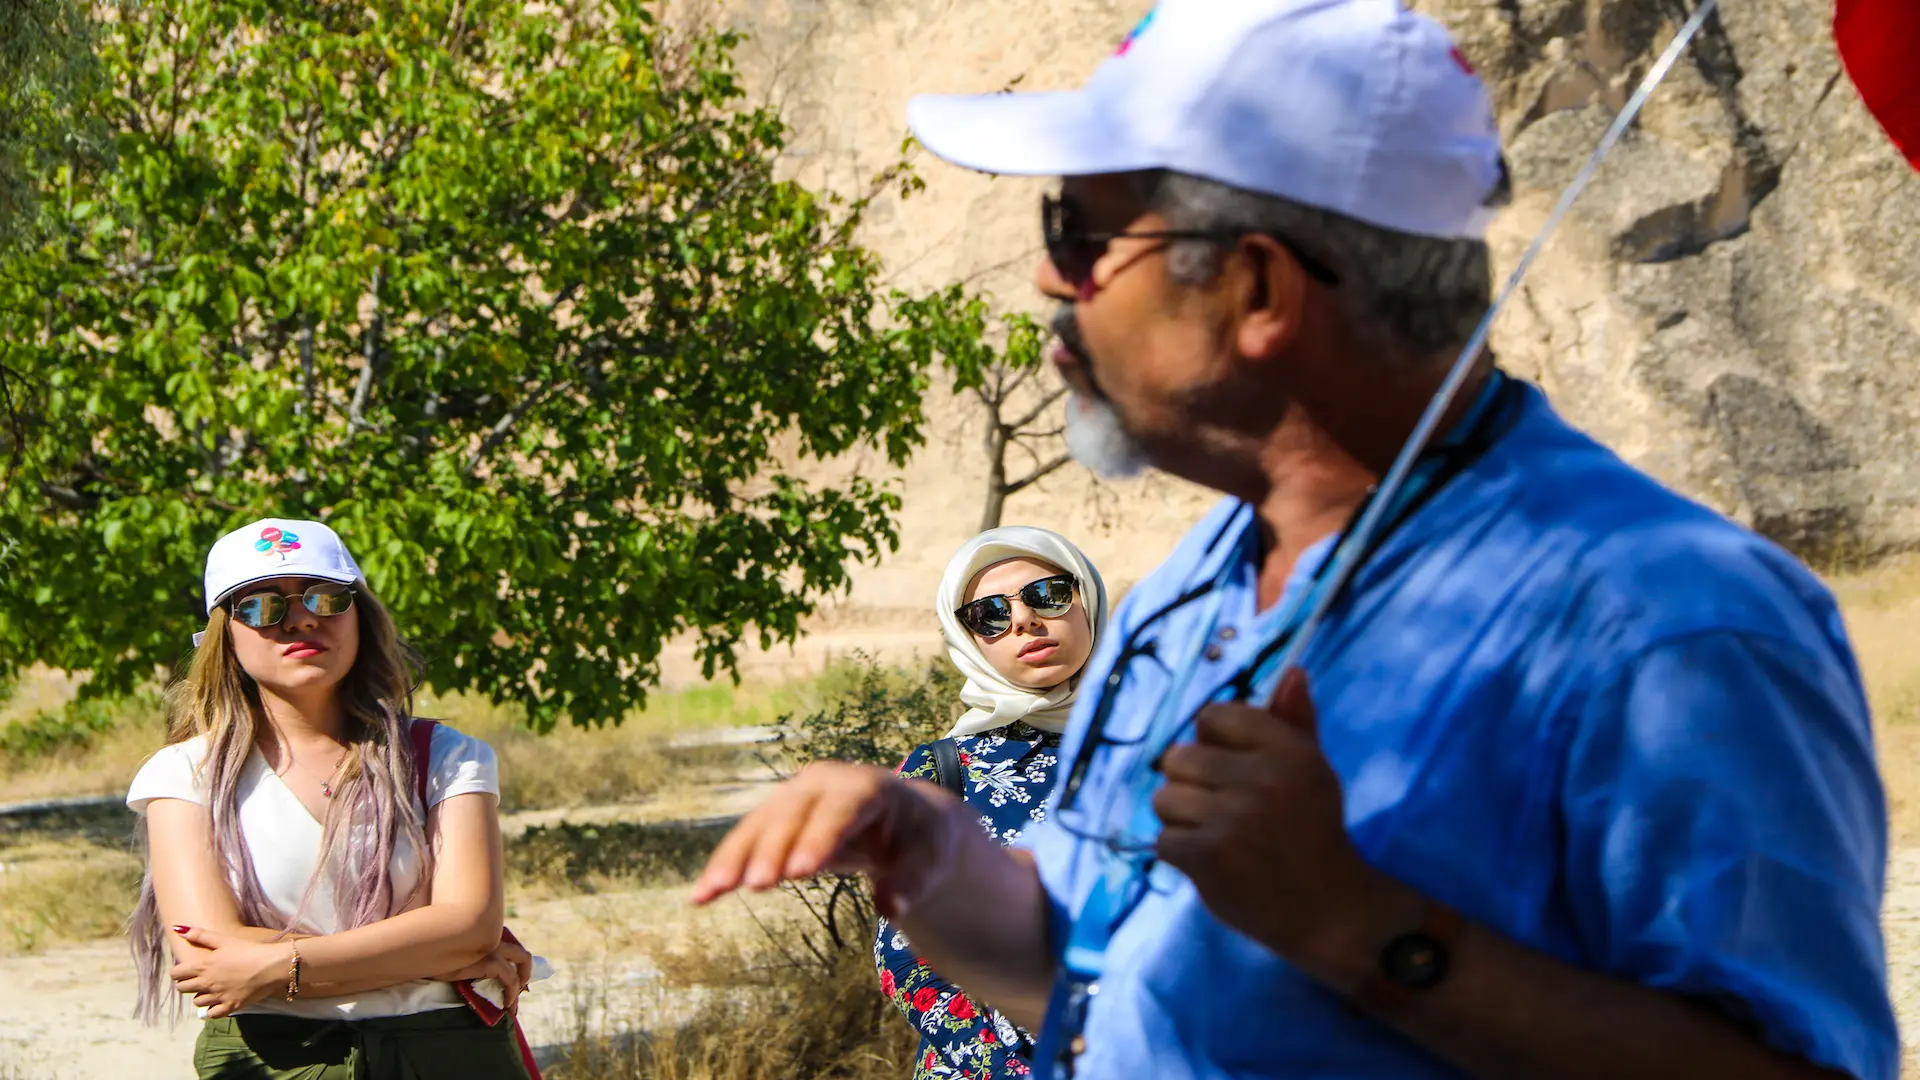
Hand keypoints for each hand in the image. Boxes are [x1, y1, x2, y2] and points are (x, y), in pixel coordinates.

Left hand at [168, 926, 294, 1017]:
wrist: (272, 965)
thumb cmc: (248, 949)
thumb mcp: (224, 939)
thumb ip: (200, 935)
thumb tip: (177, 929)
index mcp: (202, 966)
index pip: (175, 974)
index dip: (178, 971)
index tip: (186, 969)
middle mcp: (205, 983)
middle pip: (182, 989)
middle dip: (187, 983)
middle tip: (200, 977)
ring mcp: (217, 997)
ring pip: (197, 1002)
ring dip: (202, 995)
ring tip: (212, 988)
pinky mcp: (229, 1006)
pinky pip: (212, 1014)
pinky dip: (213, 1009)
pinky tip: (220, 1001)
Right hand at [434, 937, 532, 1010]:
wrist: (418, 951)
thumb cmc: (431, 954)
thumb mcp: (455, 957)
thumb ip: (470, 960)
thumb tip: (478, 979)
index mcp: (486, 934)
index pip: (510, 949)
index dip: (515, 967)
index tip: (512, 984)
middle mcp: (493, 936)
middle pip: (522, 954)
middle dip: (526, 974)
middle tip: (518, 992)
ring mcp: (492, 946)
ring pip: (522, 962)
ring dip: (520, 986)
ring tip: (511, 1004)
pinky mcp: (489, 960)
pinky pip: (510, 978)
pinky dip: (512, 991)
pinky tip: (505, 1004)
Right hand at [691, 761, 964, 918]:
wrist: (904, 818)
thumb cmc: (919, 839)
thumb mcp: (928, 859)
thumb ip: (911, 882)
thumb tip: (890, 909)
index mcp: (867, 787)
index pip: (841, 810)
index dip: (820, 837)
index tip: (801, 871)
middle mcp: (825, 783)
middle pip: (793, 815)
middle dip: (773, 848)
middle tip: (757, 885)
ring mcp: (795, 796)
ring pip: (760, 825)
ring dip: (735, 858)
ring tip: (711, 892)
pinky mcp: (777, 816)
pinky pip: (747, 840)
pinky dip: (726, 866)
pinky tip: (701, 895)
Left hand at [1154, 669, 1412, 980]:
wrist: (1329, 909)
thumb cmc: (1314, 832)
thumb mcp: (1313, 771)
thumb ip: (1295, 722)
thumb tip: (1293, 673)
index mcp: (1287, 749)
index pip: (1214, 717)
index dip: (1213, 742)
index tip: (1231, 768)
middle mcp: (1260, 778)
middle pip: (1178, 757)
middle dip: (1191, 783)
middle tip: (1221, 807)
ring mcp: (1231, 818)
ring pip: (1164, 799)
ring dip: (1182, 820)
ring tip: (1215, 835)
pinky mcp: (1207, 856)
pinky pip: (1164, 839)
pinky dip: (1181, 854)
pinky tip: (1212, 861)